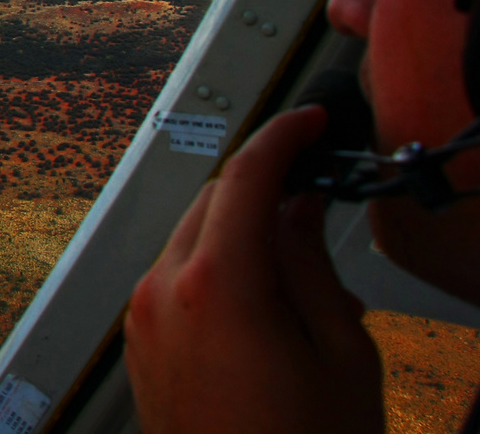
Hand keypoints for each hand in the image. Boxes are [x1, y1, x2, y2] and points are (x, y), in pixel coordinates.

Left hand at [124, 106, 382, 433]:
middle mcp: (163, 291)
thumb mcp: (341, 355)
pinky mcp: (138, 343)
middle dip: (261, 190)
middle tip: (315, 199)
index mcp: (216, 285)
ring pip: (189, 238)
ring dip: (237, 234)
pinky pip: (174, 278)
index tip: (309, 124)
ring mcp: (142, 318)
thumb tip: (297, 209)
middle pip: (210, 202)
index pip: (245, 177)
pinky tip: (261, 306)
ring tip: (299, 277)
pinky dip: (213, 268)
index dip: (282, 137)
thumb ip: (313, 266)